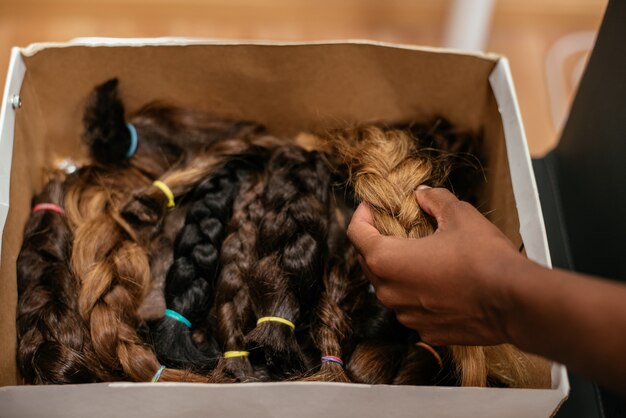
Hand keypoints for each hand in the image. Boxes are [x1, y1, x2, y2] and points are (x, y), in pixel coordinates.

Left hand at [346, 187, 528, 345]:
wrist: (514, 303)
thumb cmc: (484, 258)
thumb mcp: (459, 215)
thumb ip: (434, 200)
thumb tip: (422, 194)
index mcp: (387, 260)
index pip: (356, 234)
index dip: (361, 215)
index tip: (372, 207)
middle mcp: (389, 293)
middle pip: (368, 261)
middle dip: (377, 241)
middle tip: (396, 226)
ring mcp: (406, 316)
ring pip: (389, 287)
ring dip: (397, 269)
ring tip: (420, 253)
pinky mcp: (425, 331)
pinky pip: (410, 307)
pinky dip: (416, 292)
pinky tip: (438, 280)